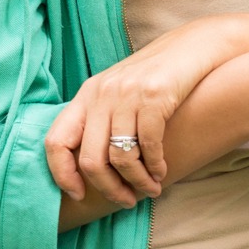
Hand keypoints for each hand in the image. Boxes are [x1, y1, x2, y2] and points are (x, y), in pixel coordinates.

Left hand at [45, 13, 248, 204]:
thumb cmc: (155, 78)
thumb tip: (90, 171)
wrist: (193, 47)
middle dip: (108, 189)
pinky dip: (155, 166)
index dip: (62, 174)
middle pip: (89, 159)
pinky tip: (162, 171)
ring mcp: (127, 93)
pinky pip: (148, 145)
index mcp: (86, 95)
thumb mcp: (119, 94)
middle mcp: (101, 93)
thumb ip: (102, 122)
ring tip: (150, 189)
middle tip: (126, 201)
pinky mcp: (155, 95)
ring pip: (120, 157)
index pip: (56, 141)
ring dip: (137, 182)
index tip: (79, 195)